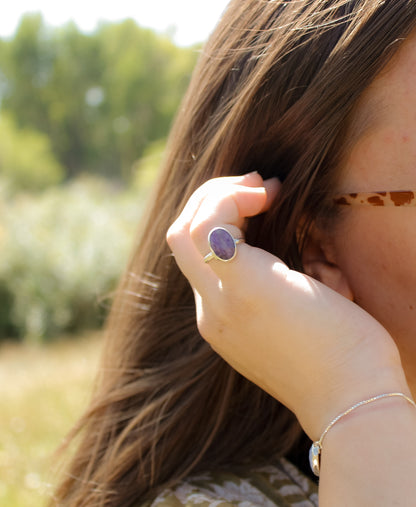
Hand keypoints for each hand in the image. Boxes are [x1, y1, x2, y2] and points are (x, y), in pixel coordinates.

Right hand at [167, 172, 408, 439]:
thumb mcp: (298, 318)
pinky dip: (228, 199)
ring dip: (219, 194)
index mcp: (221, 319)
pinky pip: (208, 227)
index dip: (222, 219)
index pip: (197, 256)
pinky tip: (265, 195)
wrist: (354, 399)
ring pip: (185, 229)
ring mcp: (220, 302)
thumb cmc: (341, 357)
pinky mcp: (241, 287)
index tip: (266, 201)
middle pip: (180, 238)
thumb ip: (281, 287)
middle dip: (212, 199)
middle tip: (258, 187)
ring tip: (264, 189)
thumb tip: (298, 243)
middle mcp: (210, 312)